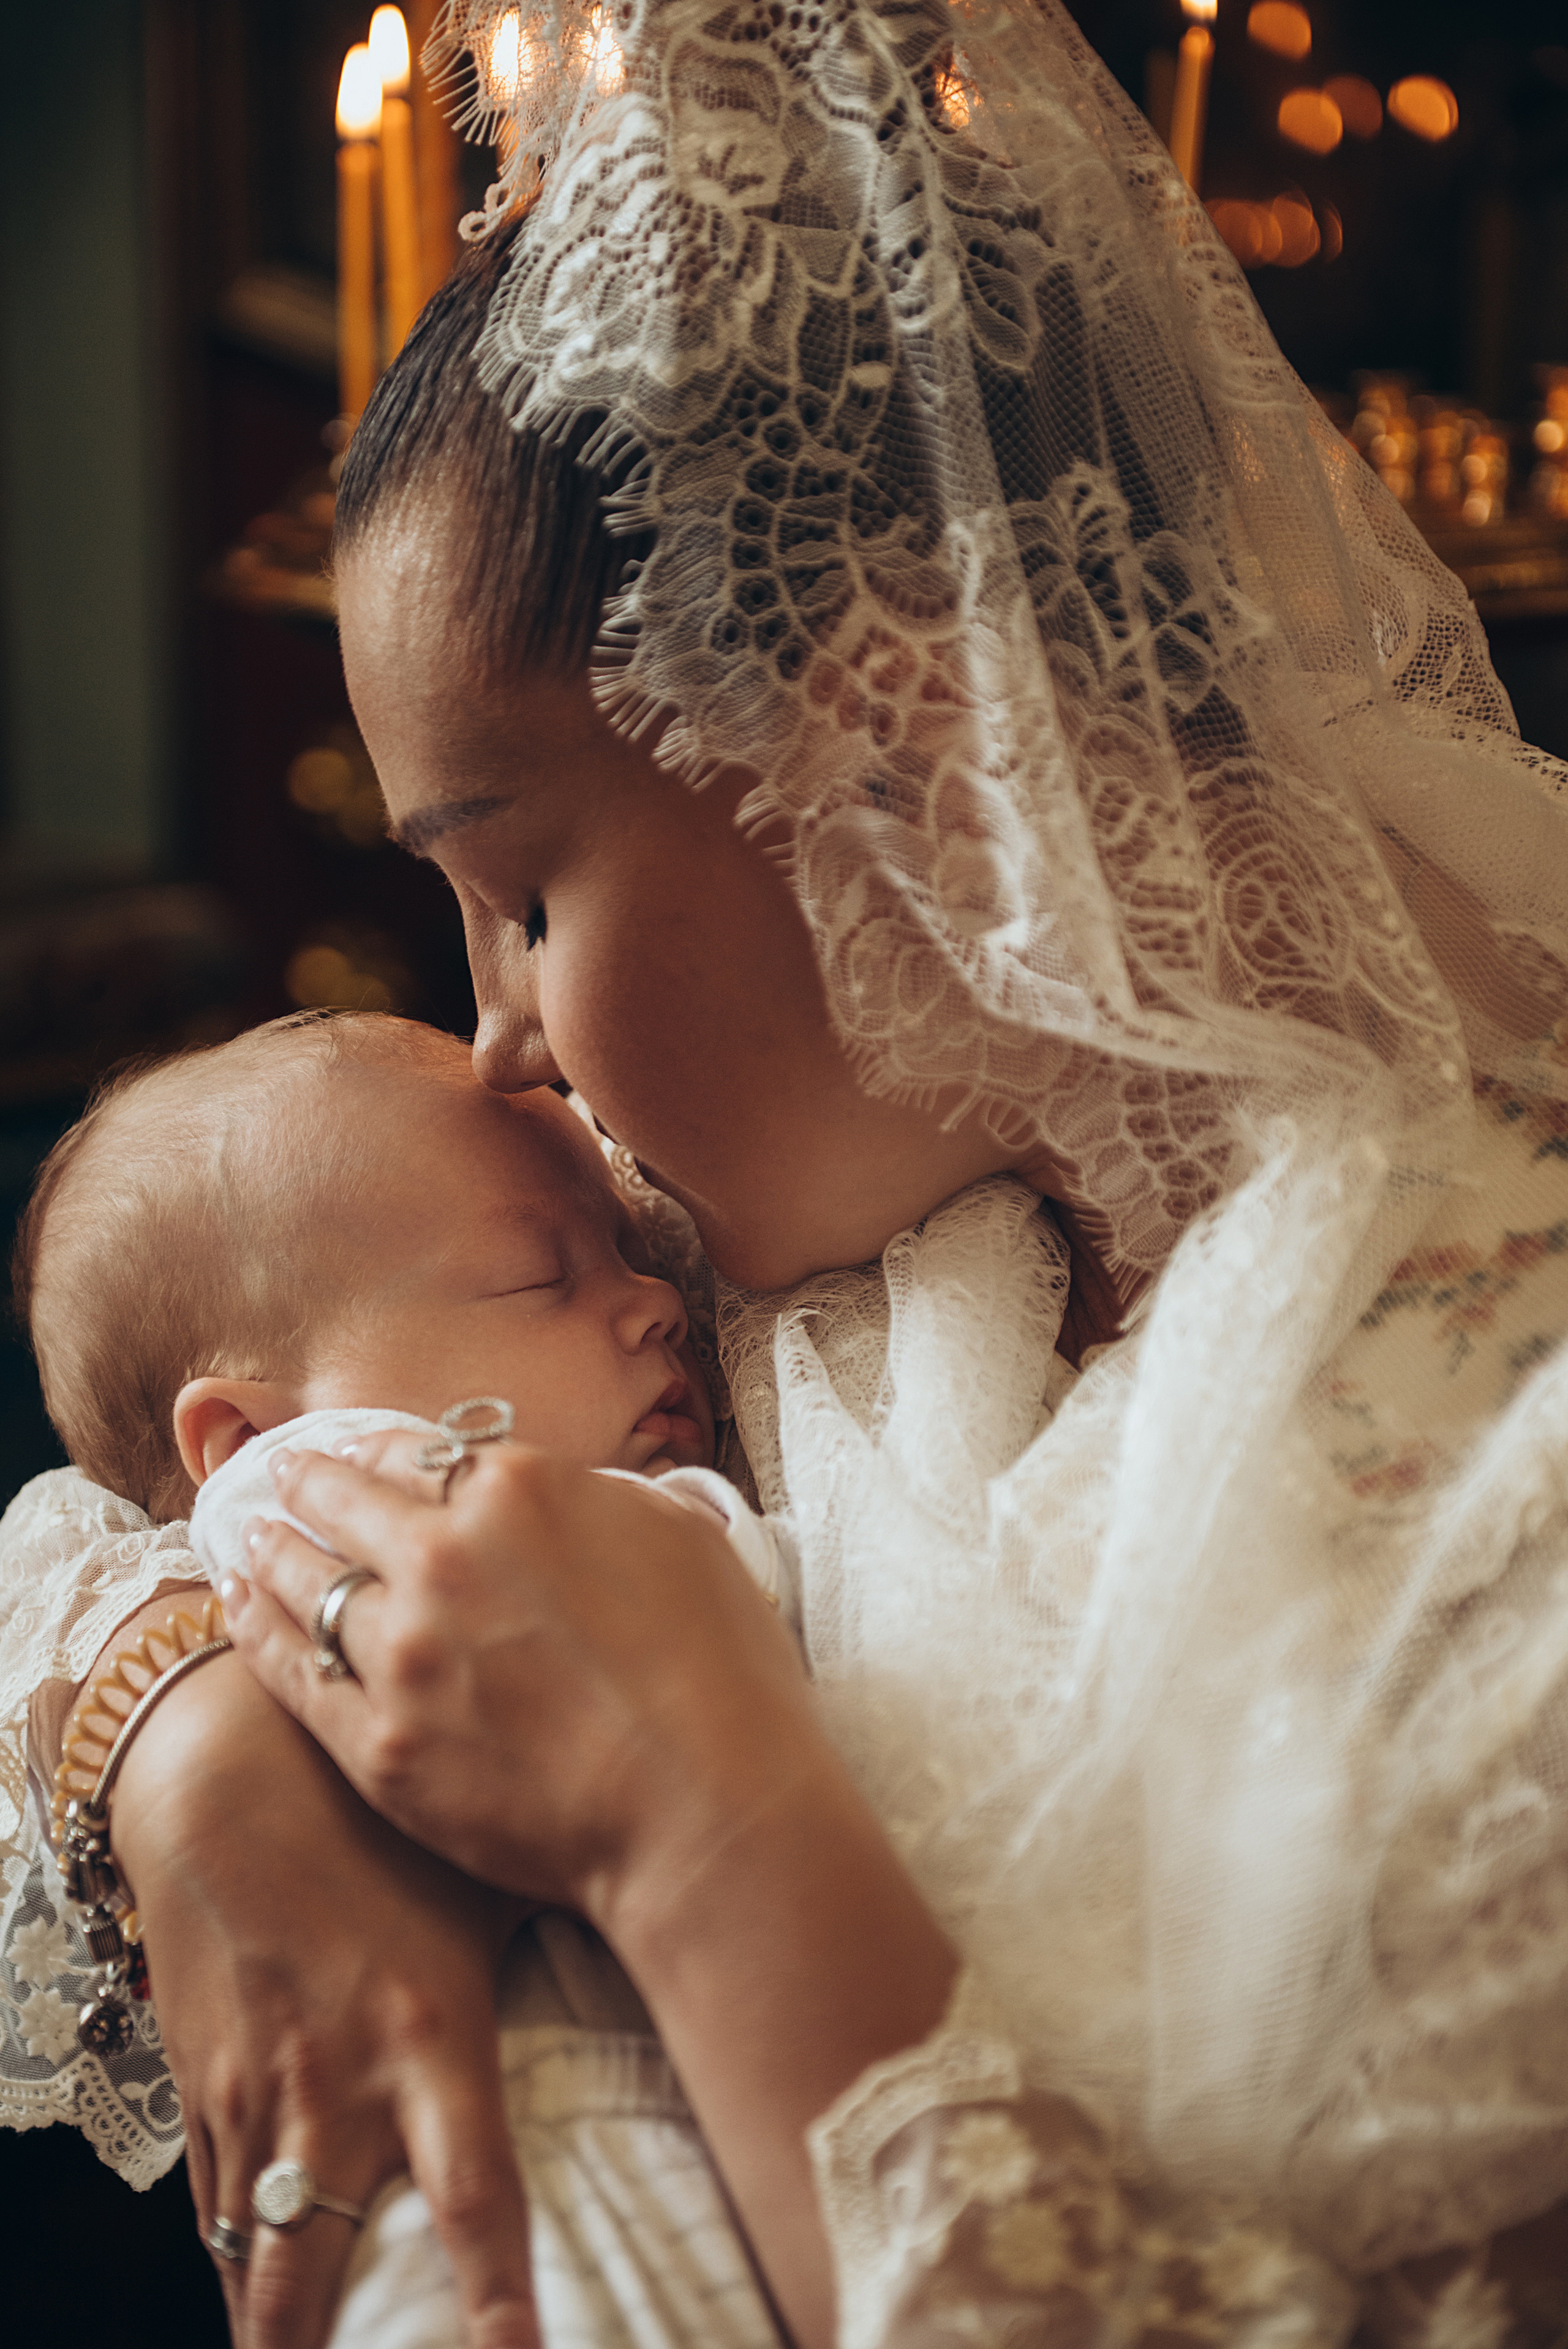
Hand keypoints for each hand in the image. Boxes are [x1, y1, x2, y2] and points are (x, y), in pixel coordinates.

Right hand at [112, 1651, 539, 2348]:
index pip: (475, 2197)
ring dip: (267, 2323)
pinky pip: (212, 2198)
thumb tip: (669, 1943)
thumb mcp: (480, 1876)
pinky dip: (229, 2252)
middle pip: (318, 2263)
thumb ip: (557, 1932)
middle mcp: (340, 2084)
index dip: (494, 2299)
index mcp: (428, 2037)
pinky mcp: (203, 2076)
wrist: (224, 1770)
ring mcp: (259, 2089)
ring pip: (252, 2248)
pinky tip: (249, 2284)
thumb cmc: (373, 1816)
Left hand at [225, 1435, 812, 1931]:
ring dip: (272, 1550)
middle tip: (284, 1476)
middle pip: (346, 1502)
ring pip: (306, 1582)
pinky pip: (292, 1672)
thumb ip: (601, 1500)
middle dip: (308, 1482)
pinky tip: (241, 1607)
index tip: (355, 1451)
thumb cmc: (721, 1676)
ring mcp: (405, 1653)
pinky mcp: (381, 1745)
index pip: (419, 1452)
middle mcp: (446, 1556)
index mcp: (522, 1491)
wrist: (708, 1812)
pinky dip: (258, 1629)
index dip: (379, 1449)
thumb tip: (564, 1493)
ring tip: (252, 1539)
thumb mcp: (681, 1537)